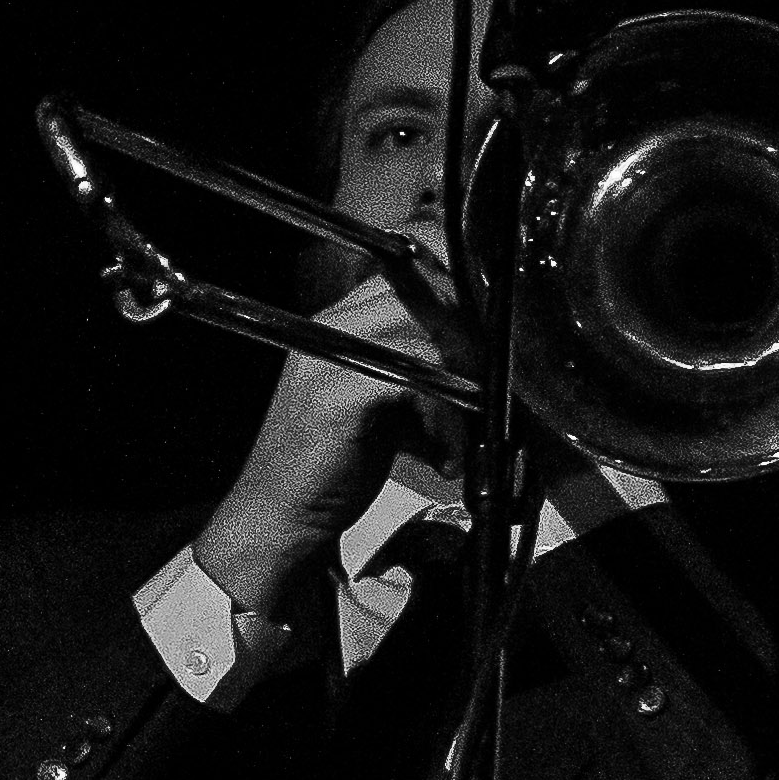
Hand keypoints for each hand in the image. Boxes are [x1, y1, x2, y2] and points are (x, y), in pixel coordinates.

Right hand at [191, 257, 469, 612]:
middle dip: (474, 340)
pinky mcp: (337, 395)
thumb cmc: (342, 463)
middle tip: (493, 391)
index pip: (409, 265)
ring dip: (464, 385)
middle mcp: (332, 323)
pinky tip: (444, 457)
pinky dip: (444, 423)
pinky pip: (413, 385)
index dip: (461, 284)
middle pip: (424, 292)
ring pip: (424, 335)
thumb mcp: (391, 404)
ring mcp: (330, 355)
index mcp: (344, 318)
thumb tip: (491, 363)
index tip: (497, 332)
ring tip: (468, 431)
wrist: (281, 514)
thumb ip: (425, 372)